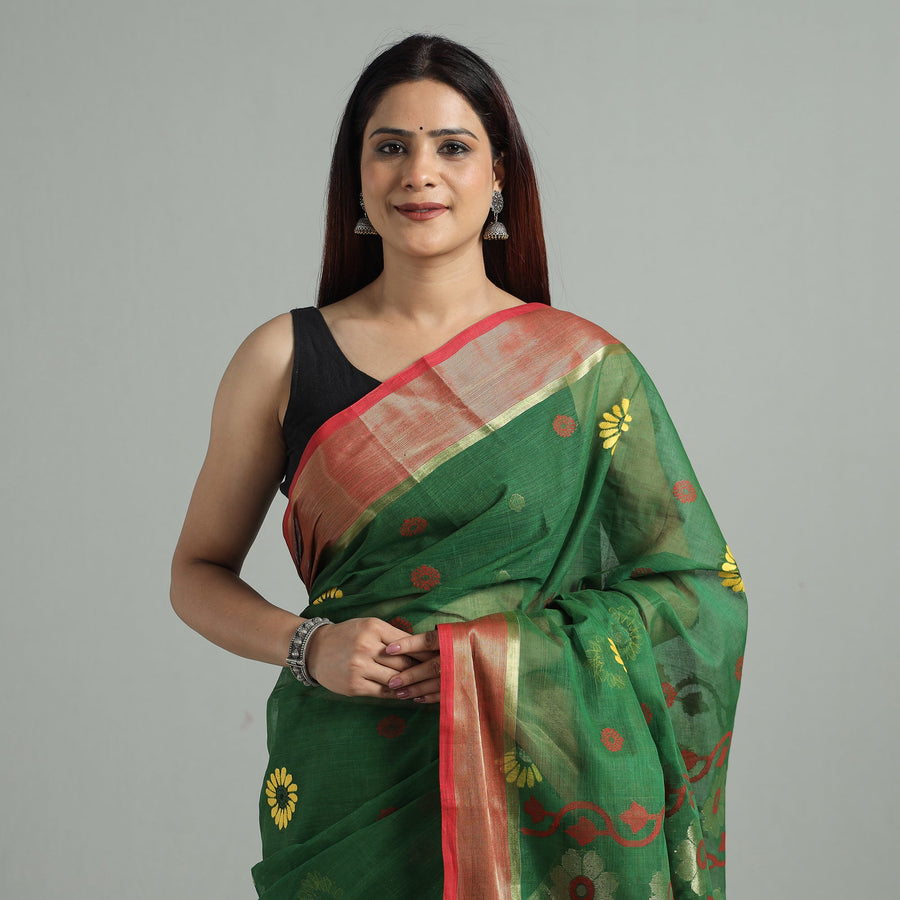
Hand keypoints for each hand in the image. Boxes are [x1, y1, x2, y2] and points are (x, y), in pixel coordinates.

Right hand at [304, 617, 434, 699]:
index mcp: (373, 627)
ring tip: (426, 687)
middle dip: (422, 670)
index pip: (407, 642)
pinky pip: (382, 692)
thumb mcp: (369, 626)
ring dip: (411, 684)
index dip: (424, 653)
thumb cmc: (347, 635)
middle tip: (439, 676)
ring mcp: (359, 667)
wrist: (315, 649)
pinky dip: (396, 693)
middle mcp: (366, 646)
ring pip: (395, 679)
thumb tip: (421, 648)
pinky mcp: (354, 685)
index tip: (439, 658)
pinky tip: (406, 693)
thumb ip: (393, 635)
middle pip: (403, 662)